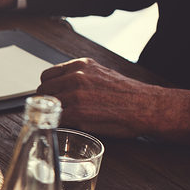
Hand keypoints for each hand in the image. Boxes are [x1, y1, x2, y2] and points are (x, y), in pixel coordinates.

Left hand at [37, 58, 189, 143]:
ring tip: (68, 117)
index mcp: (81, 65)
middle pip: (44, 90)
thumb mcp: (100, 75)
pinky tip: (73, 124)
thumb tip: (61, 86)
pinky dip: (61, 123)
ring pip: (48, 105)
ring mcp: (75, 94)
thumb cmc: (127, 94)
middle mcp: (76, 76)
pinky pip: (57, 118)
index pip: (48, 75)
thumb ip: (79, 77)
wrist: (146, 106)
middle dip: (49, 101)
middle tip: (59, 110)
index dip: (49, 88)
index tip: (54, 96)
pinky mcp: (77, 112)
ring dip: (54, 113)